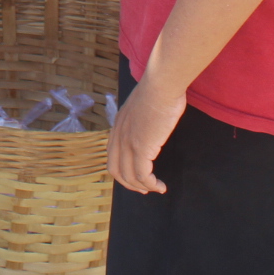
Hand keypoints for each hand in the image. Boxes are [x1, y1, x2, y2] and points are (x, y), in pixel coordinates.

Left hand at [108, 73, 186, 194]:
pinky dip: (151, 185)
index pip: (112, 155)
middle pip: (115, 170)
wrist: (161, 85)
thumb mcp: (142, 106)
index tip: (136, 175)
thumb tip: (150, 124)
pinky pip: (143, 175)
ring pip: (129, 176)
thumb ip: (141, 118)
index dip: (122, 169)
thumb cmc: (158, 91)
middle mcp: (118, 136)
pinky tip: (161, 186)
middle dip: (129, 183)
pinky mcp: (141, 148)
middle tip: (144, 189)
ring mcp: (128, 143)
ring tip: (156, 189)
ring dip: (143, 187)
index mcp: (118, 125)